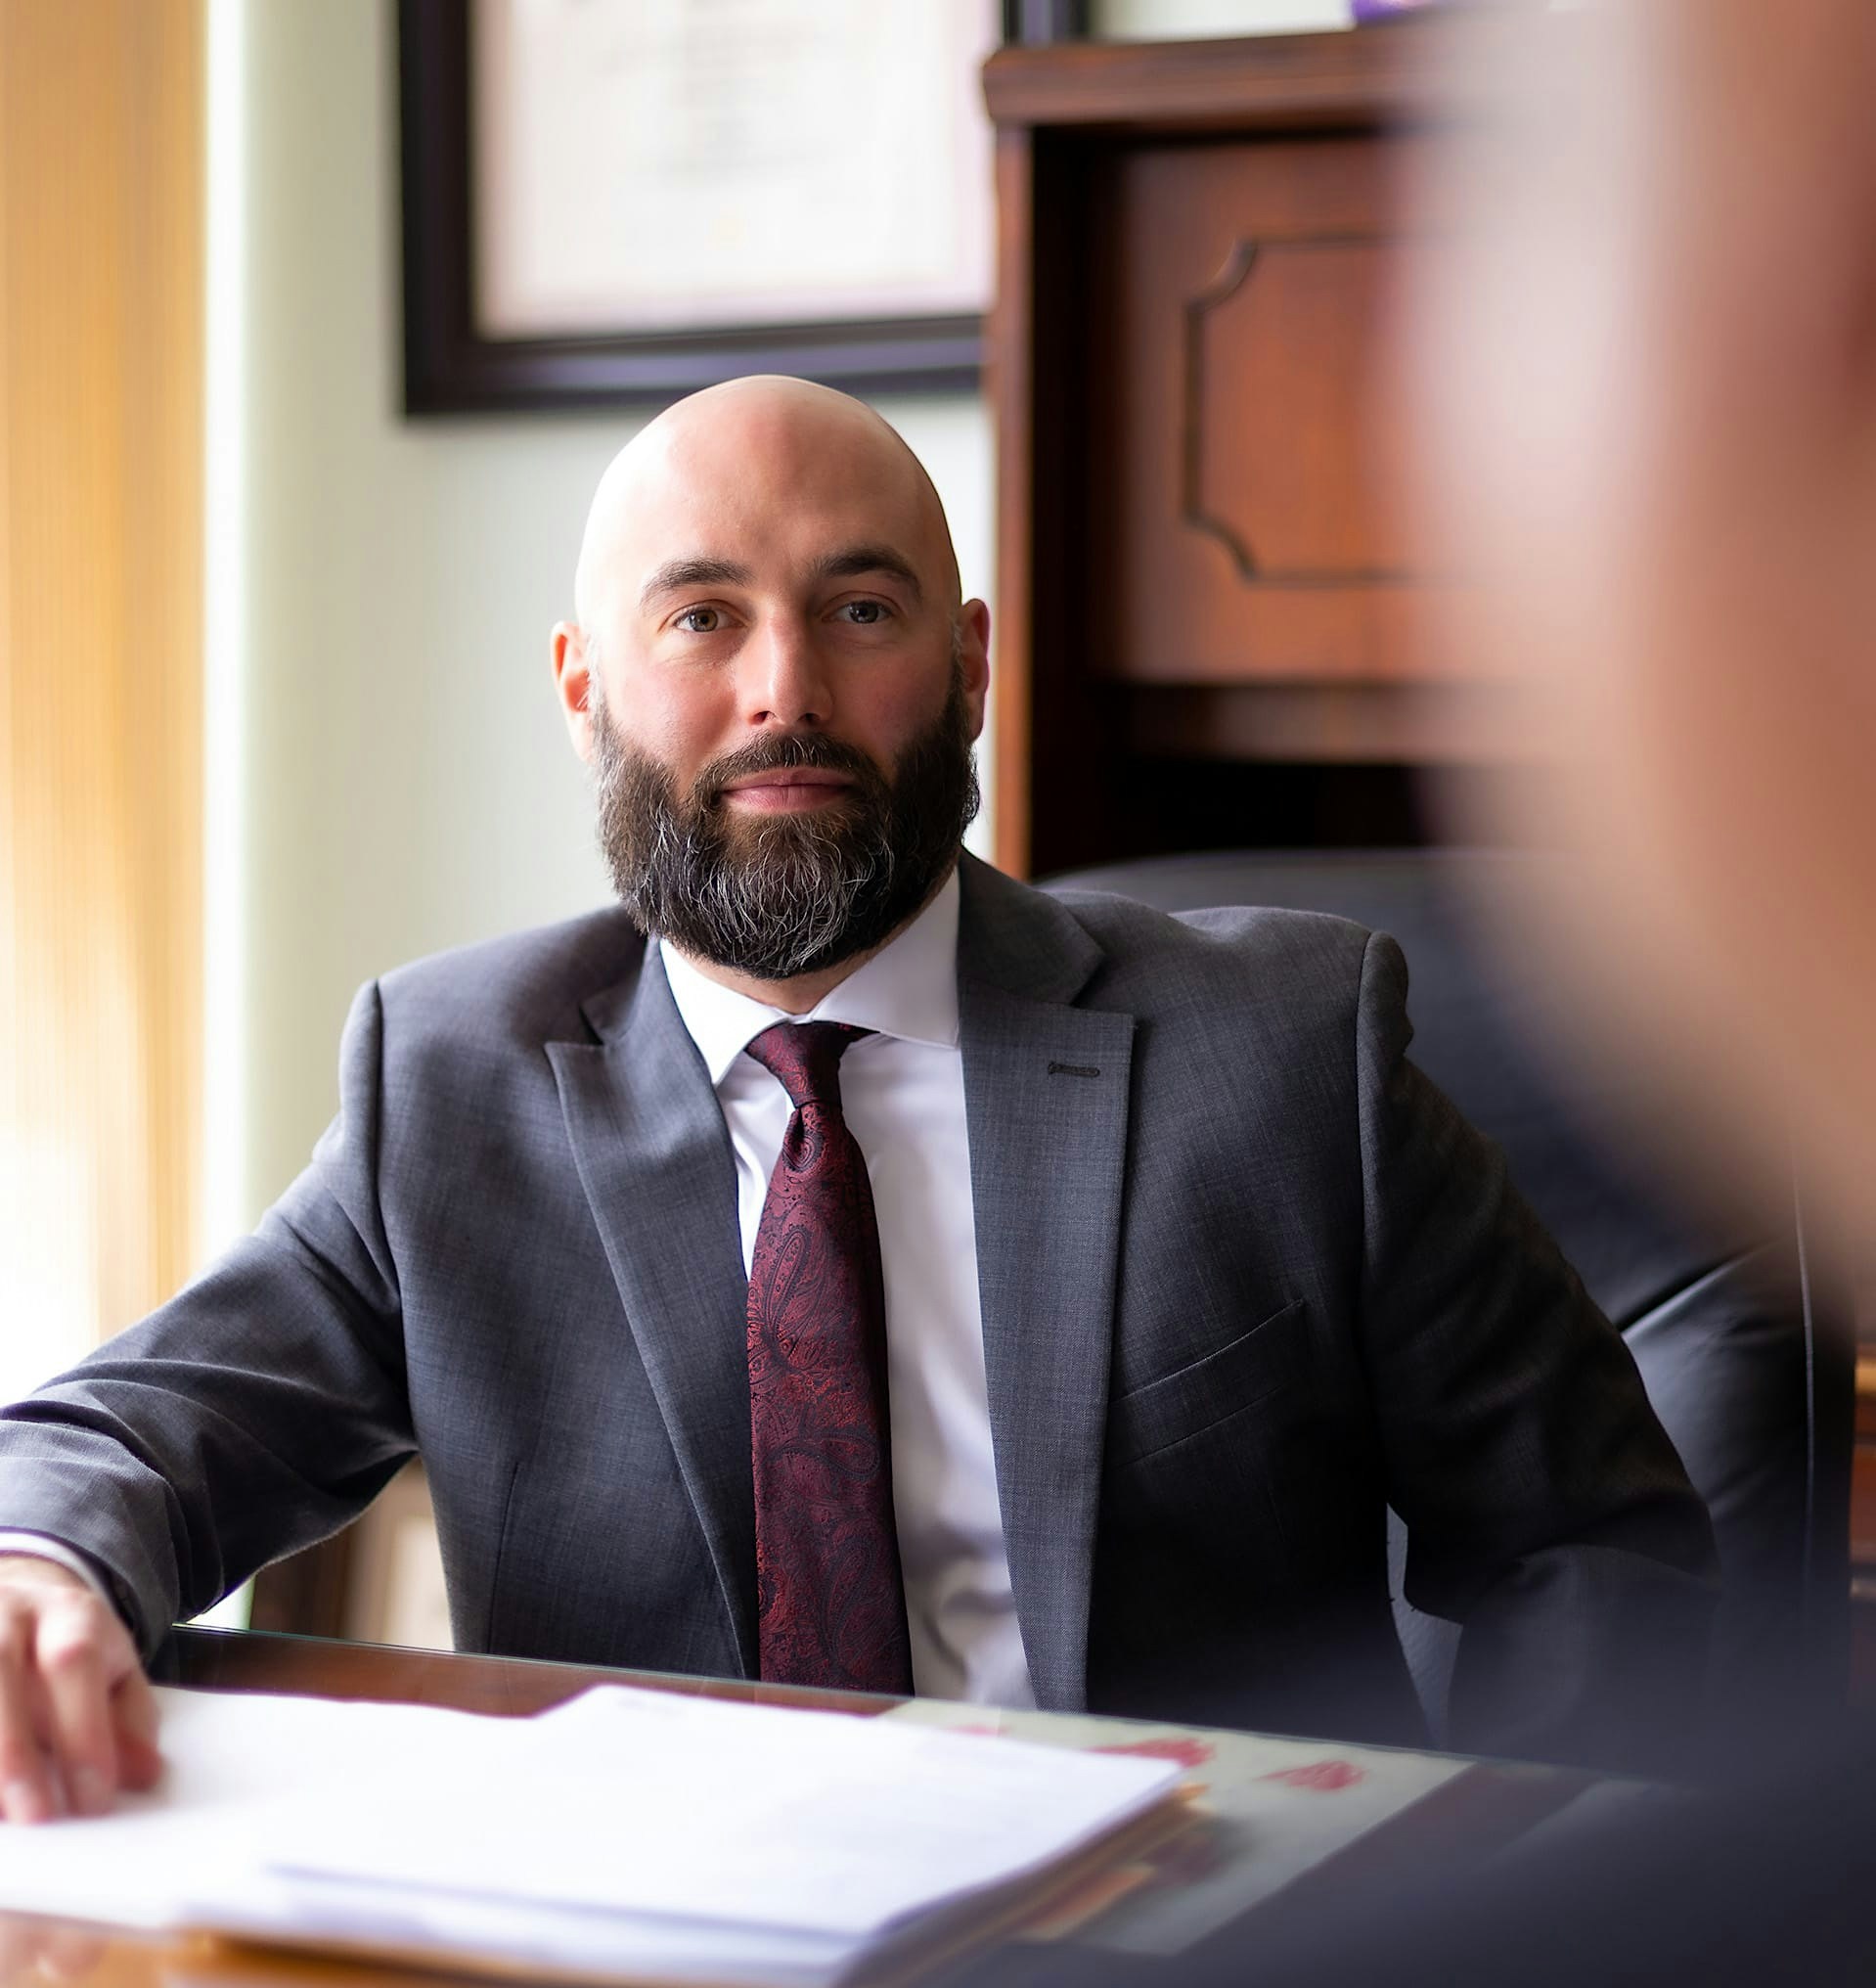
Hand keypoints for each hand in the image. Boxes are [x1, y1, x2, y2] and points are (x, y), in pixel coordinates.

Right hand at [0, 1555, 160, 1822]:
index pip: (74, 1660)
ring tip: (2, 1818)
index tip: (92, 1799)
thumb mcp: (113, 1673)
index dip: (82, 1731)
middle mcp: (5, 1613)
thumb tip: (143, 1774)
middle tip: (35, 1817)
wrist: (16, 1607)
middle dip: (14, 1751)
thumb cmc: (67, 1652)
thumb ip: (129, 1721)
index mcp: (66, 1613)